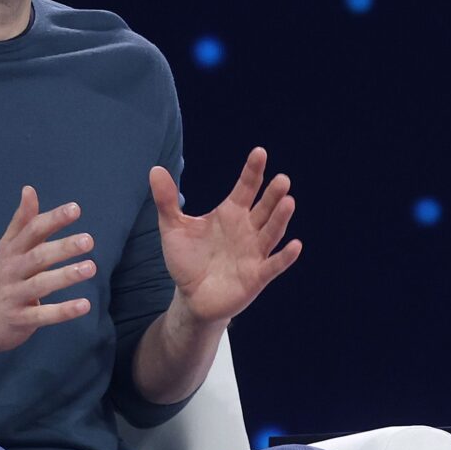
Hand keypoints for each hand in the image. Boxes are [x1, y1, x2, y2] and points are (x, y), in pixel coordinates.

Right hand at [0, 186, 96, 358]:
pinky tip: (84, 305)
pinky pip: (42, 315)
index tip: (75, 209)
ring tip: (91, 267)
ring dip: (66, 276)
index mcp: (11, 251)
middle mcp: (11, 270)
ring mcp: (14, 295)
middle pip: (38, 256)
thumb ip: (21, 222)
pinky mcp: (19, 320)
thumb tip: (29, 189)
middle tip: (88, 240)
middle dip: (63, 247)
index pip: (32, 230)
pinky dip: (63, 311)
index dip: (53, 219)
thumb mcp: (5, 248)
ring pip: (41, 284)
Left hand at [149, 147, 300, 324]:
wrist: (191, 296)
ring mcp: (254, 252)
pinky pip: (273, 265)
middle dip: (273, 194)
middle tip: (282, 179)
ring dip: (280, 218)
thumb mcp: (172, 227)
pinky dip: (284, 257)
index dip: (252, 171)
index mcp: (230, 214)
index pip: (245, 188)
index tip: (259, 152)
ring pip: (271, 232)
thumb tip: (155, 169)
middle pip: (263, 208)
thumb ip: (166, 201)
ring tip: (289, 201)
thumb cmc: (187, 259)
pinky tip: (295, 245)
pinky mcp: (256, 276)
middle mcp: (247, 229)